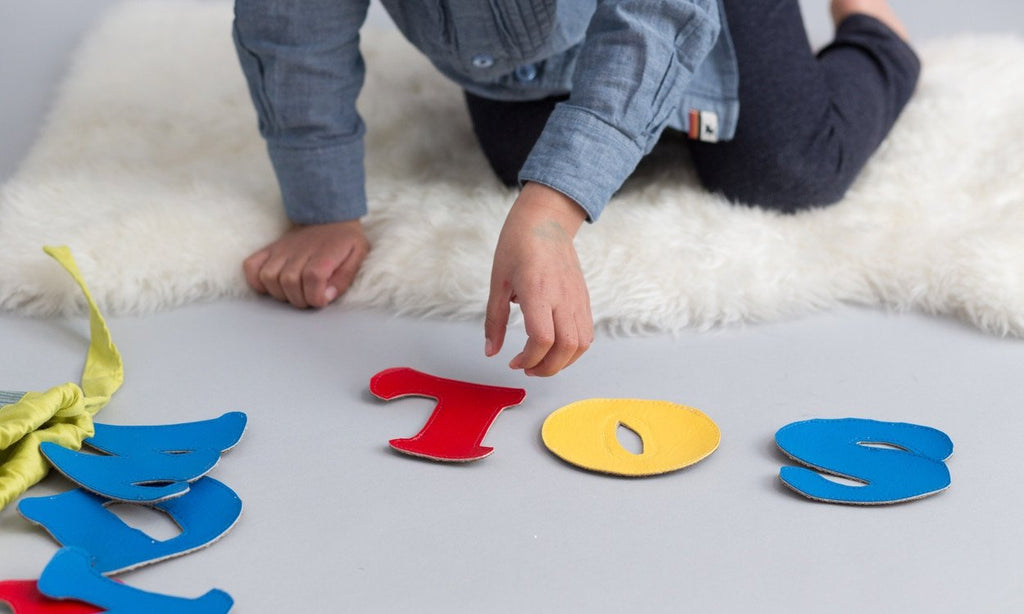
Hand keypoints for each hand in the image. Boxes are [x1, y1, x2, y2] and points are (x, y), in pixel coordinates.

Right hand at [243, 220, 369, 308]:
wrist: (328, 215)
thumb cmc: (344, 240)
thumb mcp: (358, 255)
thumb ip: (344, 277)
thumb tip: (327, 296)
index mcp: (323, 253)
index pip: (313, 279)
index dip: (315, 297)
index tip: (321, 300)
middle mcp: (299, 251)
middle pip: (289, 282)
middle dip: (300, 299)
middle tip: (309, 297)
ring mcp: (281, 250)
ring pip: (269, 277)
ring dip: (280, 293)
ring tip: (294, 292)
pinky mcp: (270, 249)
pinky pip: (251, 266)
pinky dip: (256, 280)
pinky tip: (271, 286)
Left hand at [485, 182, 593, 376]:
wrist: (546, 220)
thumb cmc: (518, 245)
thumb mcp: (498, 283)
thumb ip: (494, 320)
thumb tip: (491, 351)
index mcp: (538, 290)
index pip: (543, 338)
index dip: (529, 358)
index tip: (513, 361)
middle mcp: (563, 296)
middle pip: (566, 348)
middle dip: (546, 368)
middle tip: (527, 368)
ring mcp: (577, 298)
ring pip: (581, 344)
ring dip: (562, 362)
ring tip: (541, 361)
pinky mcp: (584, 298)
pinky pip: (587, 333)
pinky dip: (573, 349)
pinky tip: (554, 347)